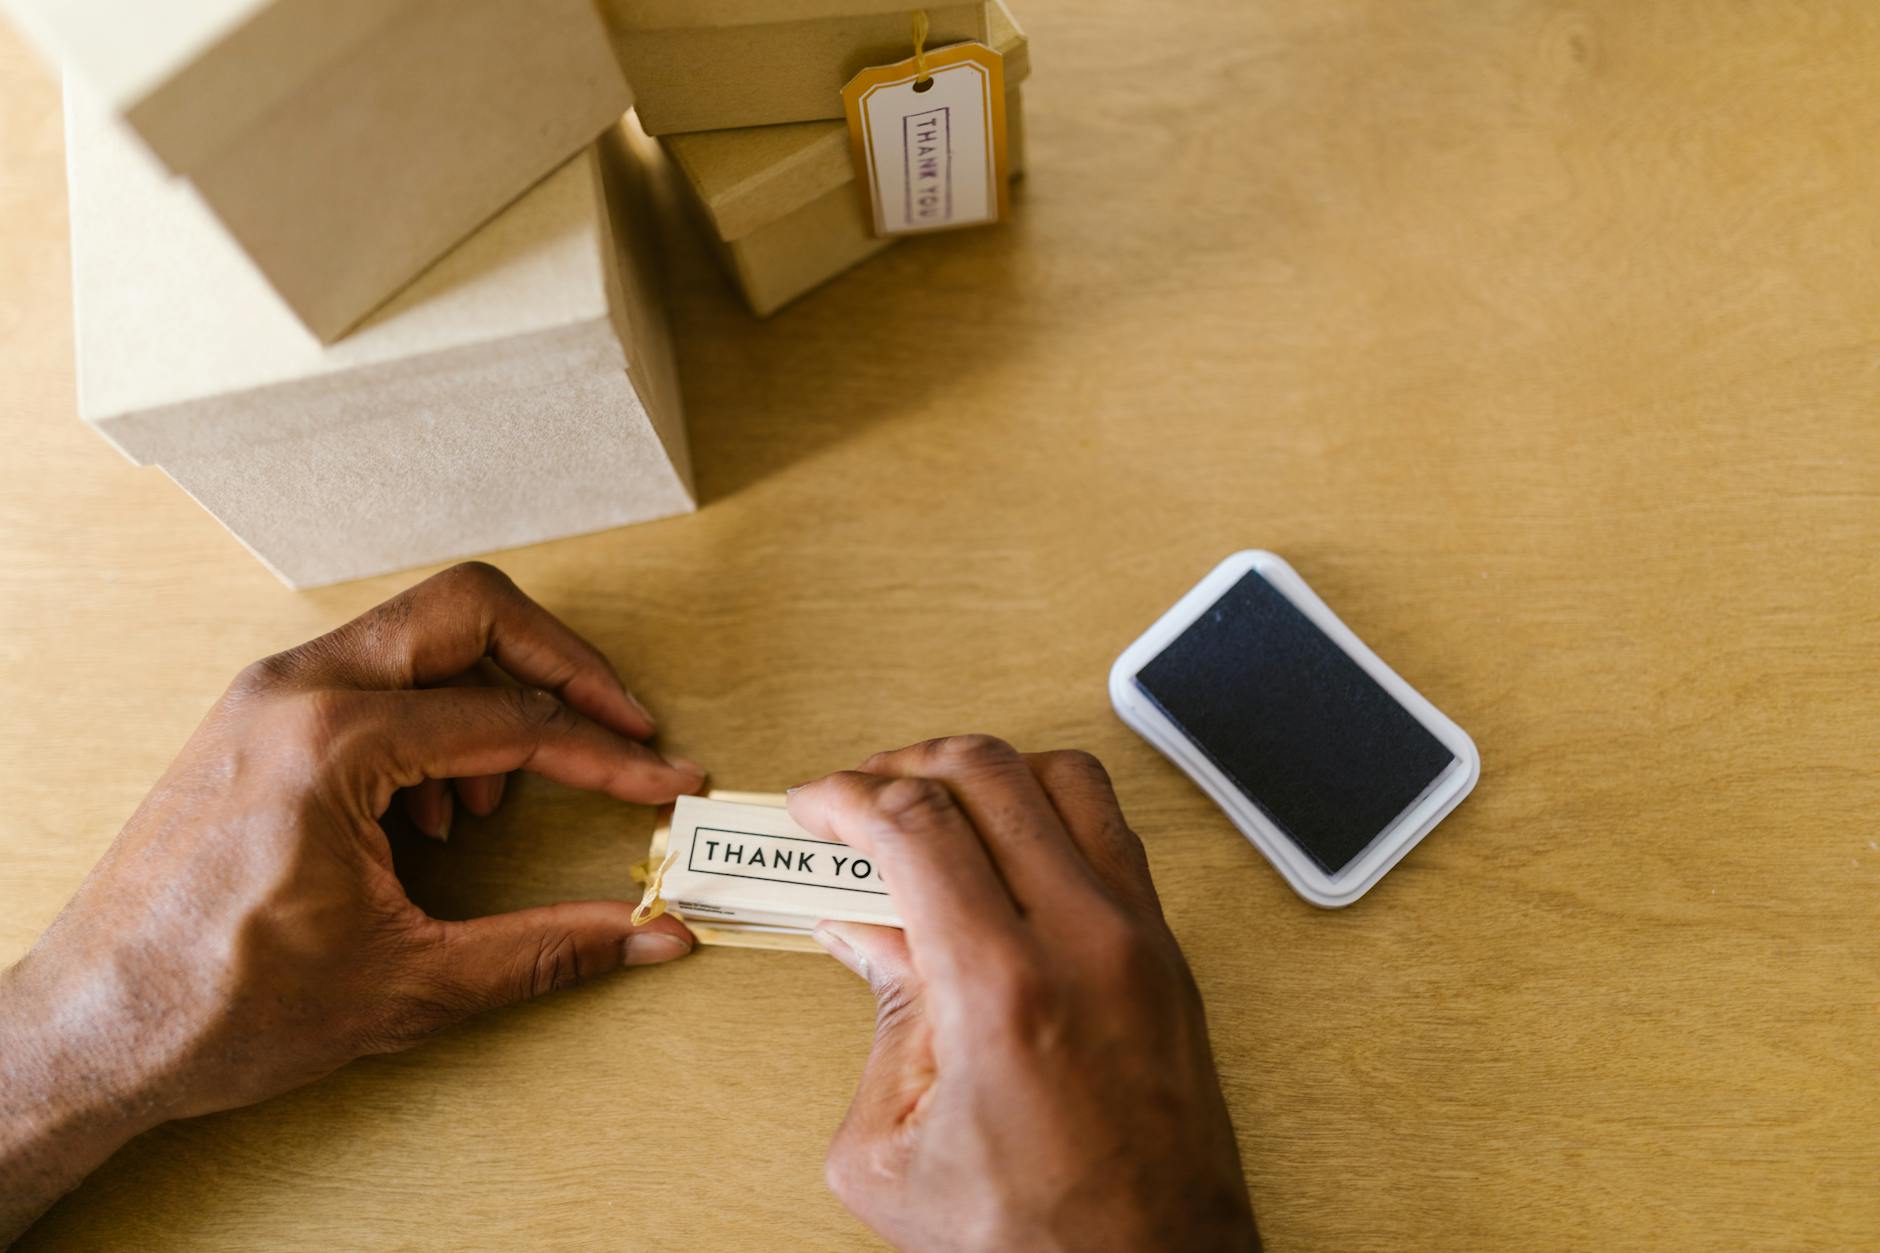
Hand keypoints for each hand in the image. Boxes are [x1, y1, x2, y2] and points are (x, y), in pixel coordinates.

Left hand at [0, 562, 703, 1239]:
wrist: (89, 1035)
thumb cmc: (215, 1007)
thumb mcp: (409, 985)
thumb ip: (547, 951)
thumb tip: (649, 936)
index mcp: (332, 742)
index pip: (513, 719)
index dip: (608, 757)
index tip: (662, 782)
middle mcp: (293, 691)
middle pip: (469, 610)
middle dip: (563, 666)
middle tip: (619, 728)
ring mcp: (265, 697)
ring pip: (419, 636)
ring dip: (490, 696)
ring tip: (498, 802)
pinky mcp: (252, 720)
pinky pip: (371, 675)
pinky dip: (431, 719)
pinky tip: (431, 812)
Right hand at [789, 736, 1258, 1251]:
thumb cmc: (1036, 1239)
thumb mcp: (892, 1151)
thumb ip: (872, 1019)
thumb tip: (858, 930)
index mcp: (1001, 989)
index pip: (914, 823)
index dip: (844, 797)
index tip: (813, 806)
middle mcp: (1084, 942)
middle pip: (987, 771)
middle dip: (902, 764)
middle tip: (859, 797)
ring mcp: (1140, 939)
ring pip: (1065, 777)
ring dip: (985, 770)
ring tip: (932, 802)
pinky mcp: (1170, 953)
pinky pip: (1111, 829)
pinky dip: (1048, 808)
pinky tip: (1005, 845)